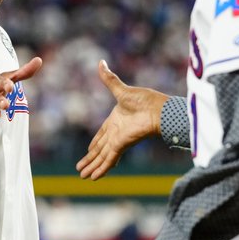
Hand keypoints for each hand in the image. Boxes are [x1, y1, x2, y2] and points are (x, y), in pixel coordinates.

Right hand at [76, 60, 167, 179]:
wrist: (158, 109)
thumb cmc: (145, 99)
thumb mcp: (121, 90)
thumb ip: (109, 79)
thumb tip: (100, 62)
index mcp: (115, 120)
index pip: (101, 135)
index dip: (94, 144)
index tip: (88, 151)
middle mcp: (116, 133)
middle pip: (99, 150)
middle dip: (89, 160)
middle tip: (80, 170)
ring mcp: (118, 140)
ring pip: (102, 157)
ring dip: (92, 167)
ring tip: (82, 177)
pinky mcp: (121, 145)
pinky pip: (108, 159)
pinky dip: (101, 169)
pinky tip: (94, 178)